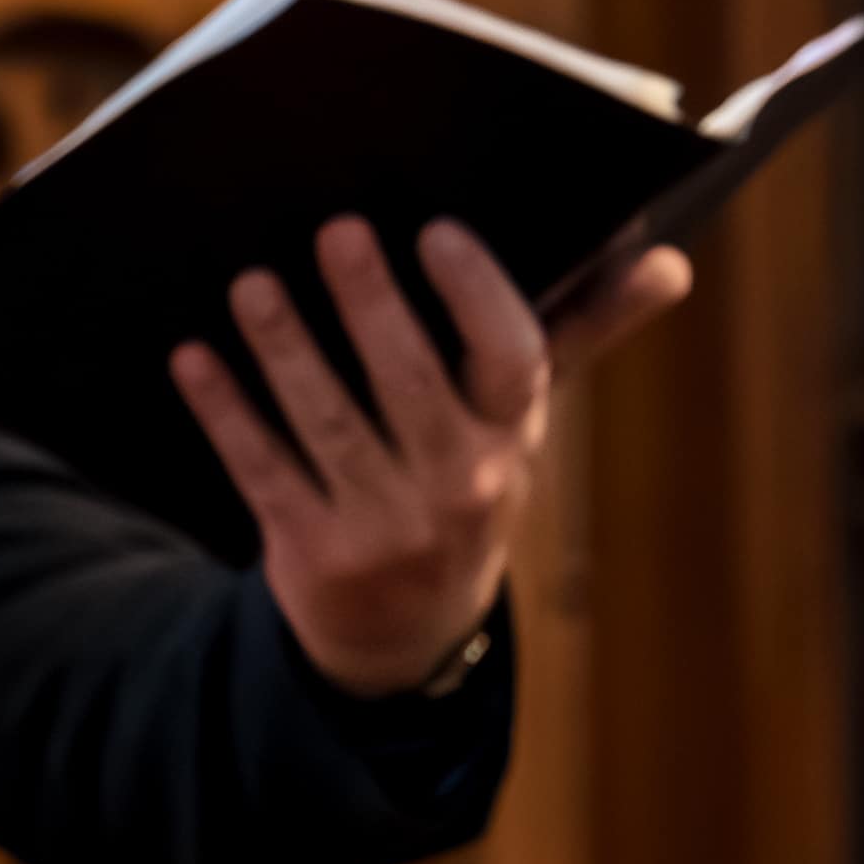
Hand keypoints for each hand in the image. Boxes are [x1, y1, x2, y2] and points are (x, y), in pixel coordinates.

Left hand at [170, 219, 696, 696]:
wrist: (405, 633)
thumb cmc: (465, 481)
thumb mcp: (522, 422)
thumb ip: (584, 331)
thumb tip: (670, 261)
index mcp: (512, 439)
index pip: (514, 362)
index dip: (478, 296)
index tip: (438, 231)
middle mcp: (459, 486)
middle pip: (413, 383)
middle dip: (373, 306)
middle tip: (335, 230)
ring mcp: (384, 526)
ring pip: (330, 424)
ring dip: (287, 350)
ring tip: (252, 285)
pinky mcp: (312, 554)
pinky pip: (264, 472)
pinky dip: (225, 413)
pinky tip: (192, 358)